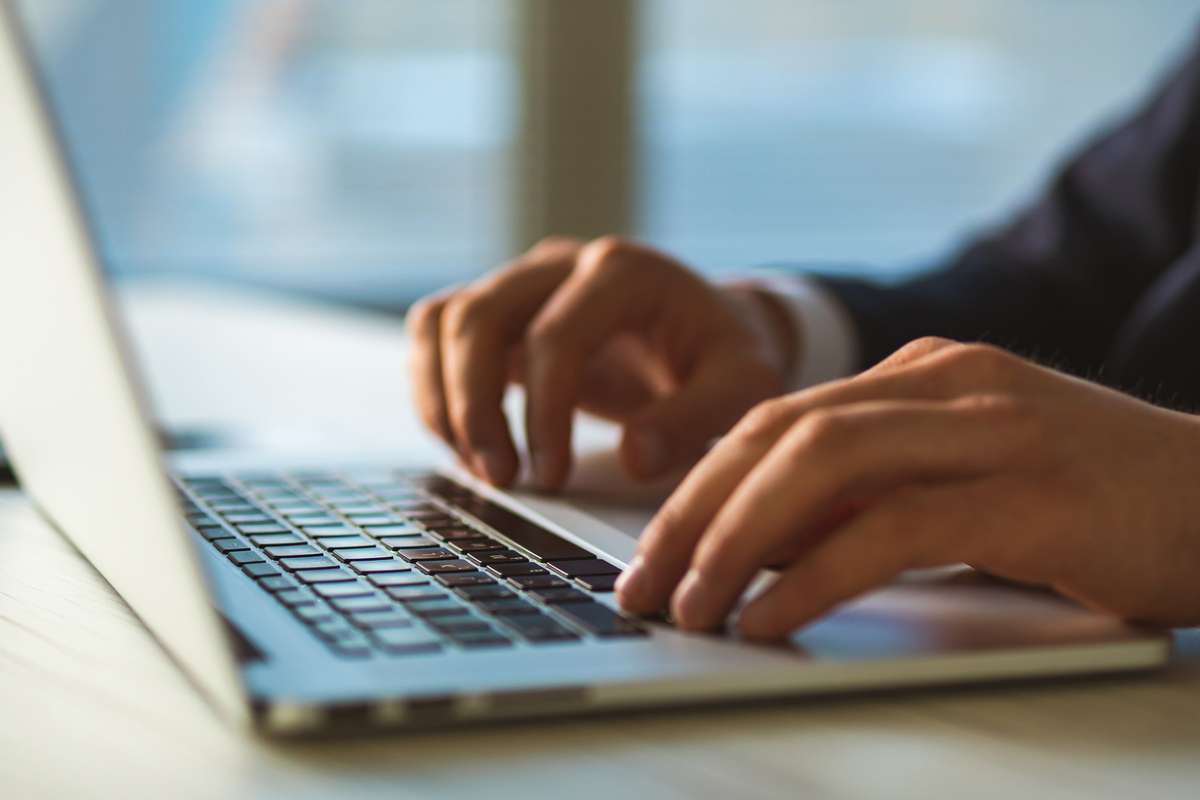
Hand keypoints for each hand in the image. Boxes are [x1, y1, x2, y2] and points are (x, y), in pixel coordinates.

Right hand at [406, 237, 793, 489]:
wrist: (710, 330)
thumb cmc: (725, 357)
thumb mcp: (742, 387)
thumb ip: (694, 419)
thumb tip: (635, 458)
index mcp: (624, 270)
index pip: (556, 334)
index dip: (543, 412)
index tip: (551, 476)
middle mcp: (562, 263)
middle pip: (479, 317)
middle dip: (475, 407)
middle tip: (500, 479)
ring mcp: (524, 281)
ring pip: (444, 320)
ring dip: (444, 399)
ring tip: (478, 467)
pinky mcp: (501, 309)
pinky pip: (437, 333)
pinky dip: (434, 389)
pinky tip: (466, 445)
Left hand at [616, 337, 1199, 636]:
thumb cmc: (1097, 505)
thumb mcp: (967, 484)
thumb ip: (876, 497)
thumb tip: (765, 548)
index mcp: (925, 375)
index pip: (780, 417)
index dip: (702, 483)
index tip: (653, 548)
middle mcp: (948, 384)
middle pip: (781, 433)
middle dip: (696, 510)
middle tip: (645, 583)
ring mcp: (992, 429)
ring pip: (823, 465)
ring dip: (738, 540)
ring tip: (688, 605)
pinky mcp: (1030, 492)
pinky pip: (894, 527)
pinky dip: (817, 574)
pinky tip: (769, 618)